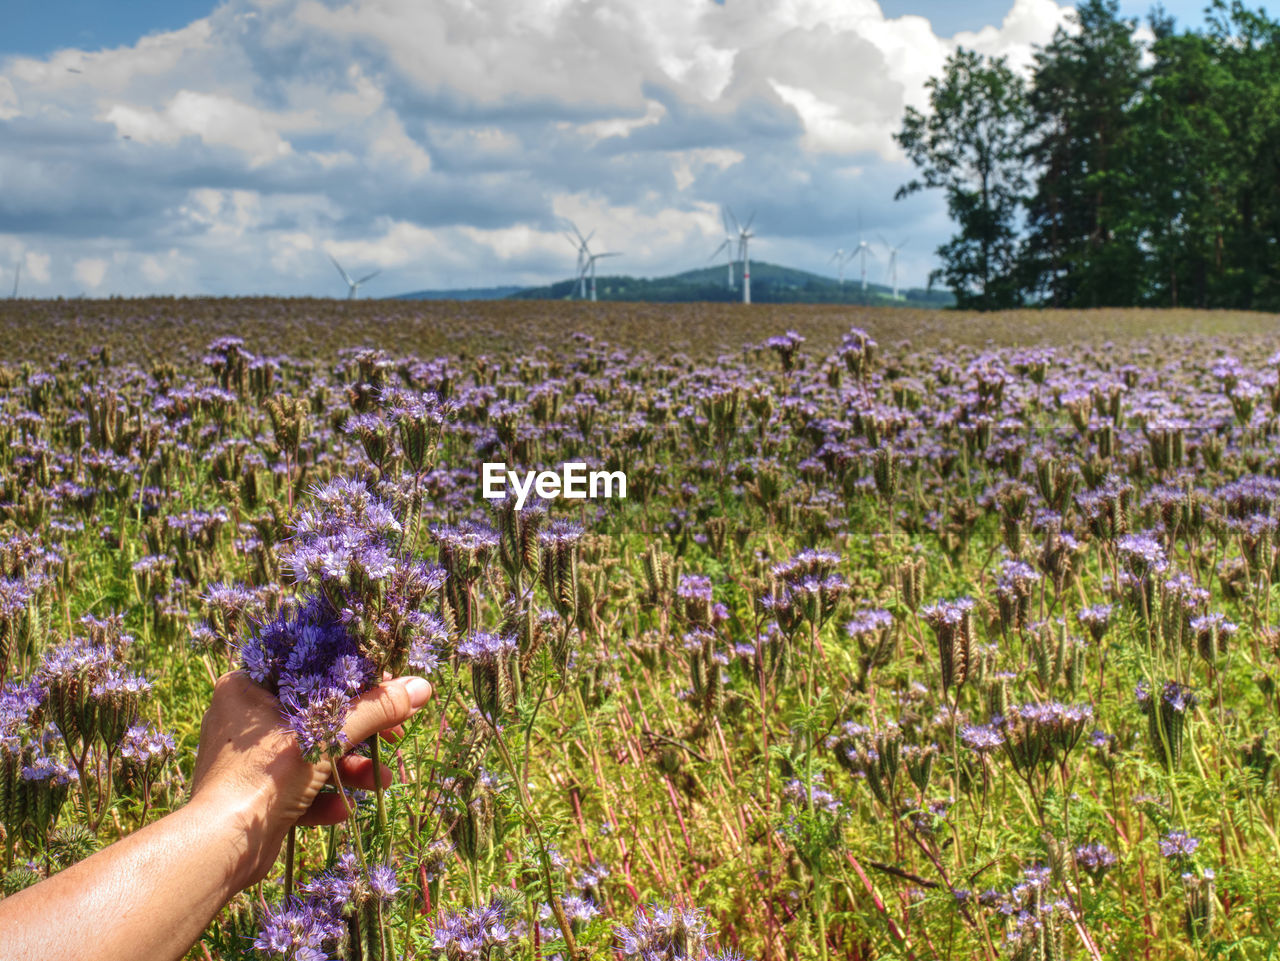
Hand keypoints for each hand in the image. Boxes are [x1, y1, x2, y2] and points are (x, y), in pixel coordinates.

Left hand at [188, 671, 431, 887]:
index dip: (354, 684)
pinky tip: (341, 810)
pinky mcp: (252, 795)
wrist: (221, 847)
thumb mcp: (328, 733)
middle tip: (396, 737)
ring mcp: (246, 760)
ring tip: (380, 782)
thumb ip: (376, 708)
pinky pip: (294, 787)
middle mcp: (242, 720)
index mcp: (247, 688)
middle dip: (359, 736)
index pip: (310, 673)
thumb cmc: (267, 774)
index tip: (388, 695)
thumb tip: (422, 687)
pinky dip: (321, 796)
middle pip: (315, 717)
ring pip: (309, 754)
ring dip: (348, 769)